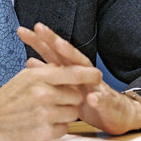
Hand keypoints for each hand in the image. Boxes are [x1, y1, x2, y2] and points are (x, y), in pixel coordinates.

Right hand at [0, 63, 101, 140]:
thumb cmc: (8, 96)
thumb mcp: (26, 75)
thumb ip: (48, 70)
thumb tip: (66, 67)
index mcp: (39, 76)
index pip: (72, 73)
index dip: (88, 74)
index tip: (97, 75)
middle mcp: (43, 95)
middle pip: (76, 94)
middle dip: (71, 96)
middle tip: (59, 97)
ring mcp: (44, 115)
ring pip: (73, 112)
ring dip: (66, 111)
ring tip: (50, 109)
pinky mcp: (43, 133)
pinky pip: (64, 128)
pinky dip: (58, 126)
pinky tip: (45, 121)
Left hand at [18, 23, 140, 134]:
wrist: (117, 113)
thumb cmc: (87, 99)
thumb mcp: (65, 86)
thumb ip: (49, 73)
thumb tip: (29, 61)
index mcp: (70, 69)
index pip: (53, 51)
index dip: (39, 41)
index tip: (23, 31)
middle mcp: (82, 72)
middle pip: (66, 52)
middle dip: (53, 39)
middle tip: (38, 27)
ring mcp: (95, 85)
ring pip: (84, 69)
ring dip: (73, 56)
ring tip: (60, 45)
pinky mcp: (107, 102)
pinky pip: (102, 100)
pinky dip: (98, 99)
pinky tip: (92, 97)